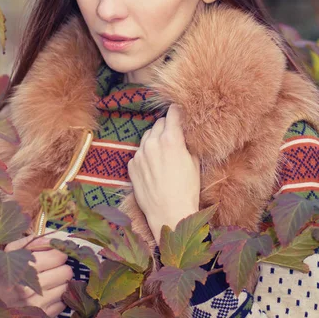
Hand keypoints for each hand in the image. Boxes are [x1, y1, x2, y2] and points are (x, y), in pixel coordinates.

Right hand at [0, 233, 72, 317]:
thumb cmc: (3, 273)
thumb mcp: (10, 252)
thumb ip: (31, 242)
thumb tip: (53, 239)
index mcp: (24, 270)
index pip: (58, 256)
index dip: (59, 252)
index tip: (55, 252)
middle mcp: (31, 289)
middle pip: (66, 272)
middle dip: (61, 266)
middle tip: (53, 266)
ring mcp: (37, 305)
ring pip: (66, 287)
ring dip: (60, 282)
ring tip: (49, 279)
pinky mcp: (42, 316)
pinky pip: (62, 303)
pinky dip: (57, 297)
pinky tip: (47, 293)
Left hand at [128, 103, 199, 242]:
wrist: (169, 213)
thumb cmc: (187, 189)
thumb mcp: (194, 162)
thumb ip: (187, 142)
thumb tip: (185, 131)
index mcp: (171, 139)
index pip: (172, 113)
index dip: (177, 111)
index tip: (179, 111)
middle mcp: (152, 143)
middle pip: (159, 123)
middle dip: (167, 126)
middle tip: (174, 135)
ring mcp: (140, 154)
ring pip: (147, 136)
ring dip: (155, 139)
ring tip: (164, 152)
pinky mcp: (132, 165)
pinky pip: (140, 152)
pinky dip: (146, 154)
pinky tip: (154, 166)